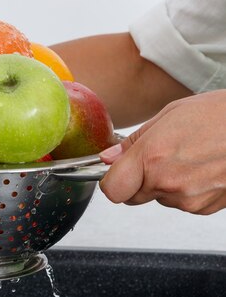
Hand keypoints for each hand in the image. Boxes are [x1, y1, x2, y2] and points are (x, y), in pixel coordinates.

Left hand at [99, 90, 225, 214]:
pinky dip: (186, 190)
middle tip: (156, 158)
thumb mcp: (168, 116)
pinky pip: (183, 202)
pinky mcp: (205, 208)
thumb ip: (134, 142)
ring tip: (186, 157)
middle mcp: (167, 182)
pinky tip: (200, 168)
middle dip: (137, 181)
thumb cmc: (218, 115)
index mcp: (152, 157)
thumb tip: (109, 157)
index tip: (115, 172)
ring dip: (164, 183)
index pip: (112, 189)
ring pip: (159, 198)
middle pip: (133, 196)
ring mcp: (188, 199)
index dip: (111, 181)